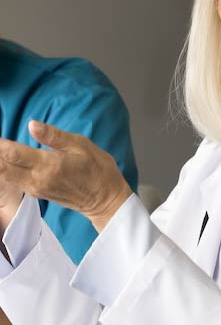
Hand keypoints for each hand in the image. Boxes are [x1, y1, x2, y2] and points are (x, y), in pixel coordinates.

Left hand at [0, 120, 131, 231]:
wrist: (105, 200)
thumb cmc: (99, 169)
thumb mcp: (82, 146)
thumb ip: (55, 136)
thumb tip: (32, 124)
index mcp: (48, 165)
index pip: (12, 153)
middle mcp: (37, 179)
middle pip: (2, 166)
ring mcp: (35, 188)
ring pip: (4, 175)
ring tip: (0, 150)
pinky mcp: (36, 193)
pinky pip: (12, 181)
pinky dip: (4, 171)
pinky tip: (5, 161)